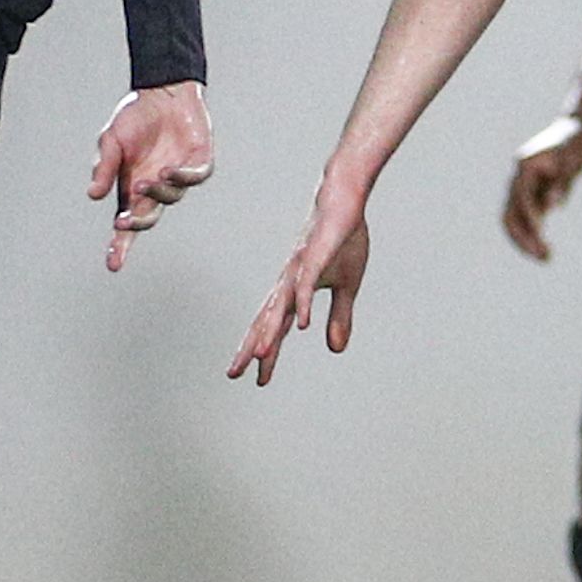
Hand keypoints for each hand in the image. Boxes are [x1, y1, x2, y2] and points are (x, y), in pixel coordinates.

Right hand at [87, 81, 214, 271]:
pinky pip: (194, 178)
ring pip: (170, 198)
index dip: (120, 245)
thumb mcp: (111, 142)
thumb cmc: (135, 117)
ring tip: (144, 180)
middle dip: (136, 224)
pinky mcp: (199, 163)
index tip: (113, 265)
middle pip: (148, 218)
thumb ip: (104, 168)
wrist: (163, 91)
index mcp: (132, 187)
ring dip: (156, 193)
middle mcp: (156, 187)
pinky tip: (168, 170)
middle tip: (123, 224)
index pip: (126, 222)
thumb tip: (92, 195)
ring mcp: (178, 177)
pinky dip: (182, 178)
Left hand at [228, 194, 371, 385]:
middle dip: (251, 349)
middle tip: (234, 374)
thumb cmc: (343, 240)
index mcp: (294, 292)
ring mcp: (299, 271)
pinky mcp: (314, 258)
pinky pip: (307, 286)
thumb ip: (339, 318)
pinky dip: (303, 305)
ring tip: (261, 356)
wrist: (346, 202)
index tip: (257, 379)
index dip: (266, 354)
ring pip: (280, 307)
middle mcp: (289, 283)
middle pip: (266, 321)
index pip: (275, 328)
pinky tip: (301, 325)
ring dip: (270, 331)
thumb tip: (335, 349)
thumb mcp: (347, 287)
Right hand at [500, 114, 581, 262]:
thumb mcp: (572, 161)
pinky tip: (544, 249)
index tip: (541, 234)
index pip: (522, 196)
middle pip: (510, 213)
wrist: (573, 132)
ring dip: (525, 240)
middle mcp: (518, 179)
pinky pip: (526, 219)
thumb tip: (554, 206)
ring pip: (514, 220)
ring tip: (545, 258)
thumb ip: (563, 182)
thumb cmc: (573, 144)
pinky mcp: (530, 196)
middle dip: (522, 237)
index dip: (530, 216)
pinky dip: (532, 234)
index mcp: (525, 166)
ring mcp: (521, 188)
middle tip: (543, 257)